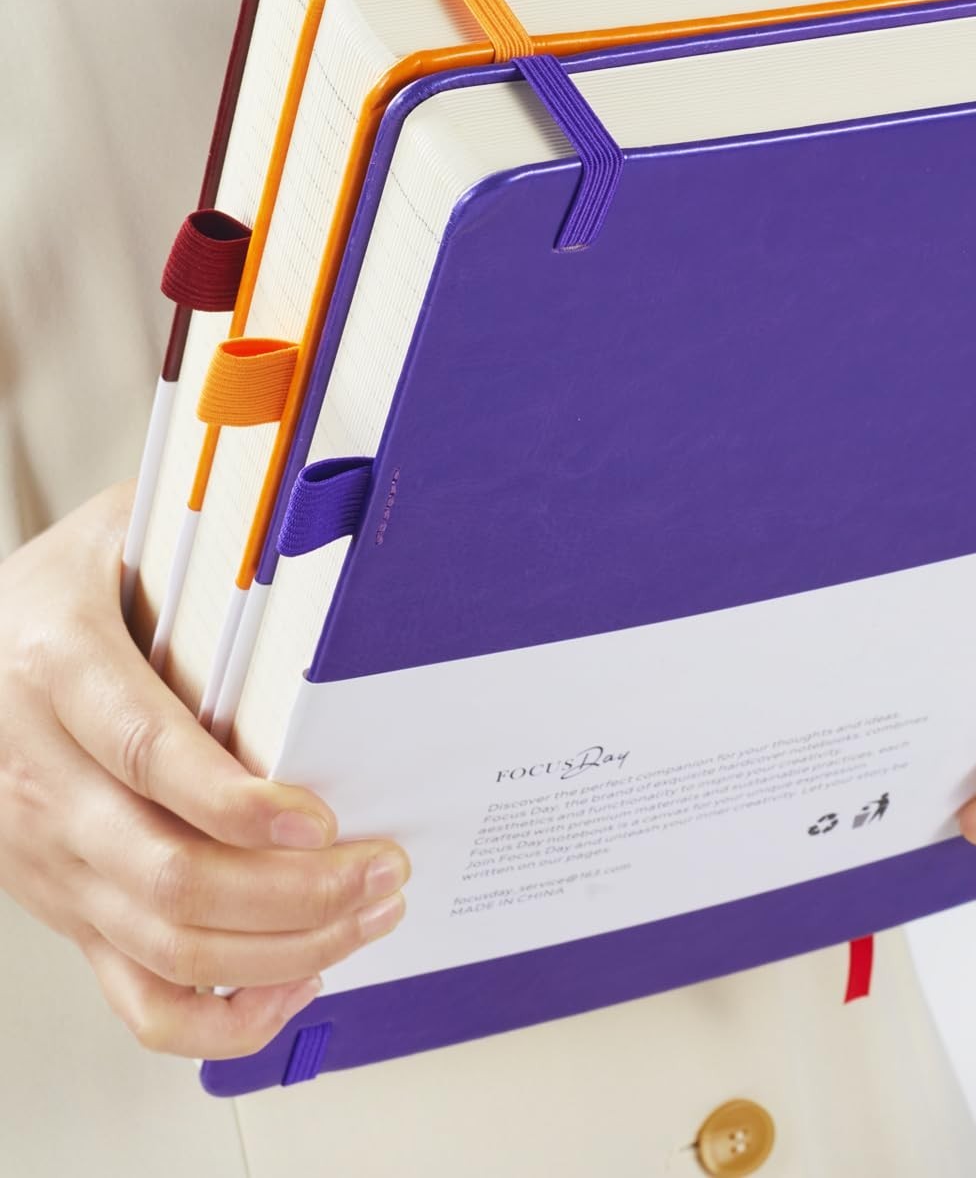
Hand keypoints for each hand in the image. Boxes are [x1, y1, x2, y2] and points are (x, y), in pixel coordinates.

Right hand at [0, 483, 409, 1058]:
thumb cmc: (66, 588)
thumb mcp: (119, 532)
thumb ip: (204, 535)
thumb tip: (320, 521)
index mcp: (54, 670)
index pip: (145, 753)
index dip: (236, 800)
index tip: (321, 817)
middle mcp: (36, 779)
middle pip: (166, 871)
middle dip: (295, 889)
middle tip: (384, 869)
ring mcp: (46, 859)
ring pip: (165, 941)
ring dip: (284, 944)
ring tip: (369, 912)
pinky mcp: (65, 909)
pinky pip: (138, 995)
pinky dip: (223, 1010)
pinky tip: (297, 977)